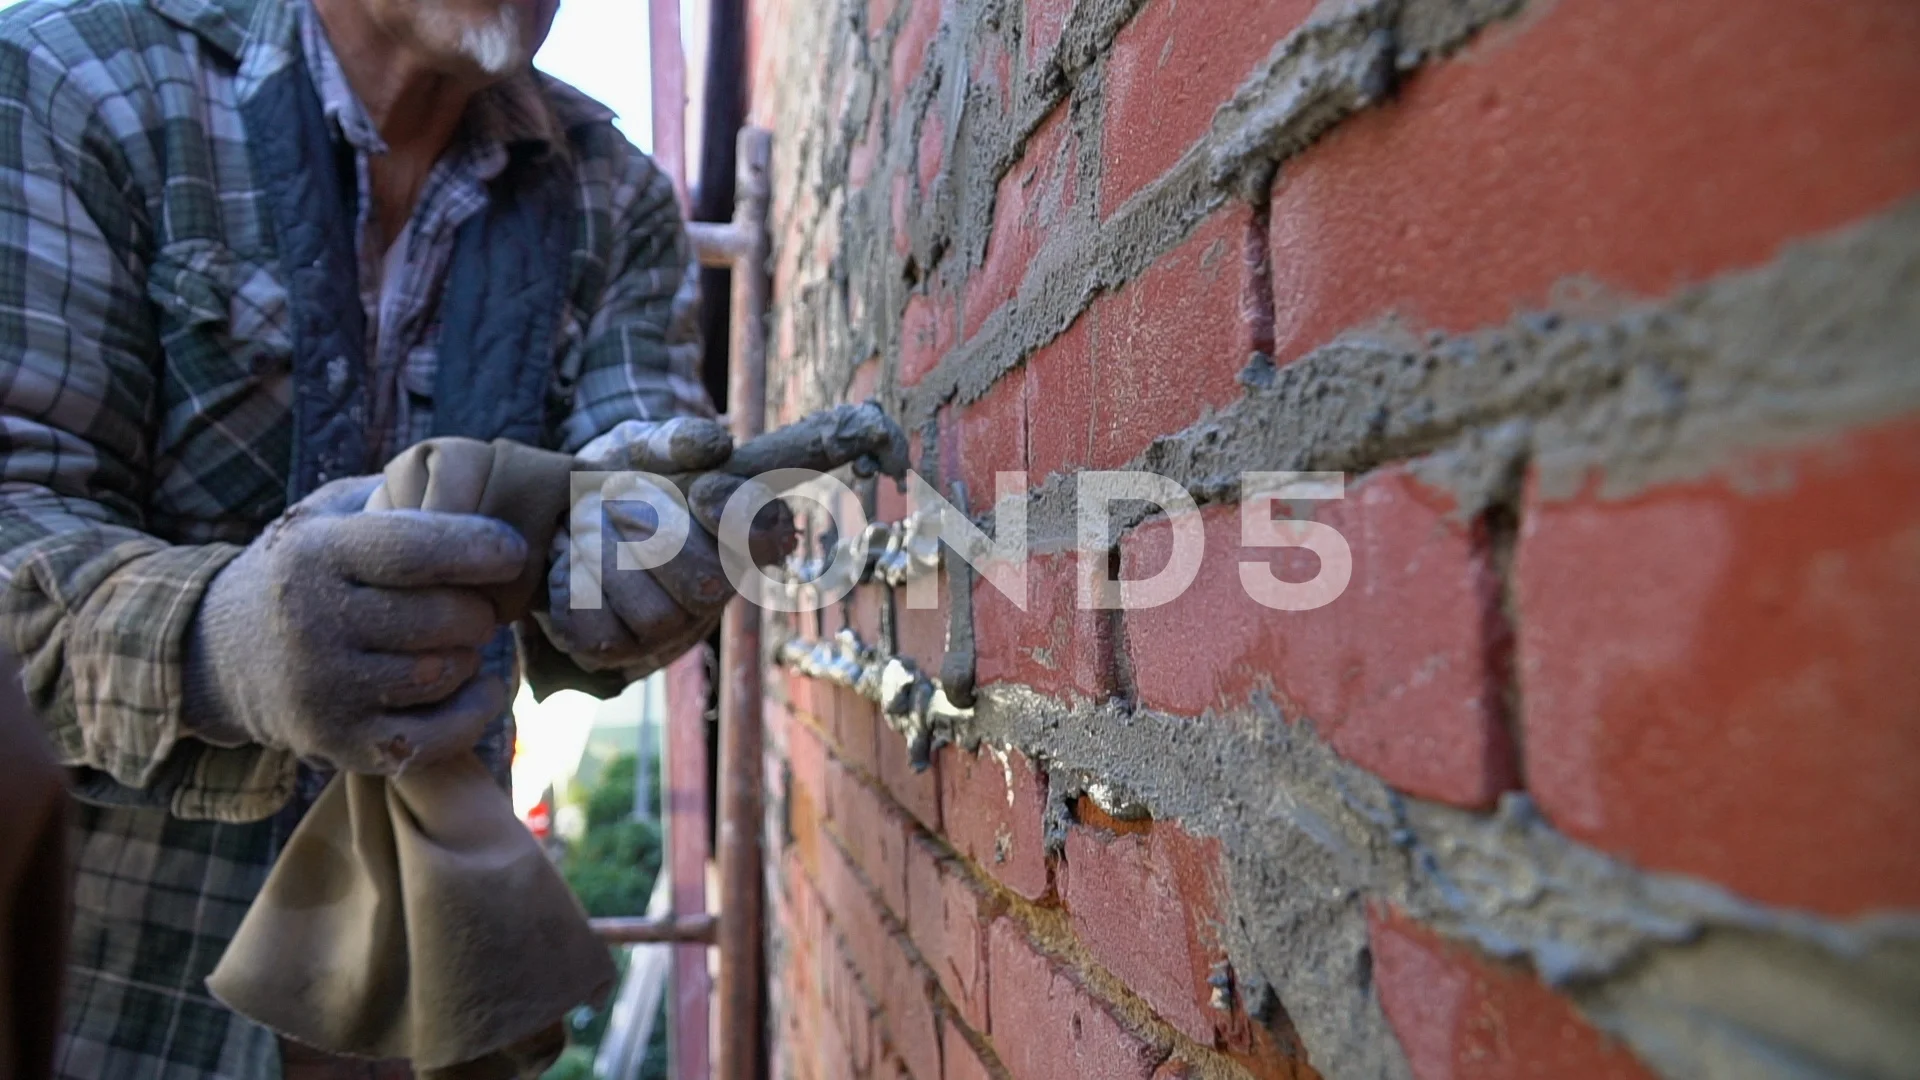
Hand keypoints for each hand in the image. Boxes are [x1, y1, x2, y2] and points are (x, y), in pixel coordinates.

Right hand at [184, 475, 527, 773]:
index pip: (415, 550)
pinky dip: (475, 710)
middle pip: (443, 617)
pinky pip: (438, 736)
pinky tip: (478, 684)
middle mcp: (312, 623)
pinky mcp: (338, 744)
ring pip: (445, 672)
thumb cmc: (308, 570)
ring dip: (470, 654)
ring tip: (454, 639)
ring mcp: (323, 690)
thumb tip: (486, 489)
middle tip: (472, 604)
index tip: (512, 551)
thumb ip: (398, 495)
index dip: (479, 548)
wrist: (219, 653)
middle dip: (478, 609)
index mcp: (316, 555)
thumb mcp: (330, 514)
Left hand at [539, 418, 796, 676]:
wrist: (557, 512)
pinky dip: (577, 590)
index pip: (771, 537)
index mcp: (735, 535)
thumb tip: (715, 446)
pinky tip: (572, 564)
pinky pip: (602, 636)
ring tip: (587, 529)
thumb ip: (675, 439)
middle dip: (656, 538)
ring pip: (657, 616)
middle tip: (618, 504)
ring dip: (609, 560)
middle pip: (708, 585)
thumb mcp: (641, 445)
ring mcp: (669, 628)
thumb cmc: (620, 478)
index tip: (703, 489)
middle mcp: (714, 589)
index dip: (742, 519)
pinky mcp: (617, 648)